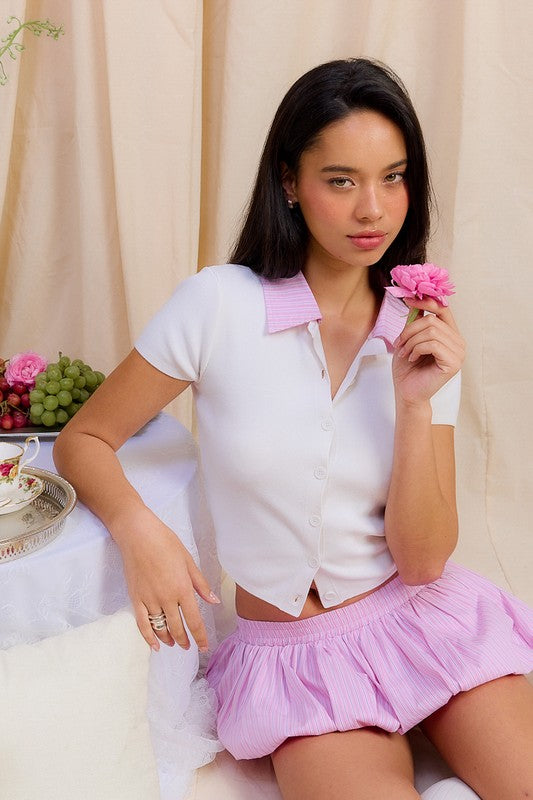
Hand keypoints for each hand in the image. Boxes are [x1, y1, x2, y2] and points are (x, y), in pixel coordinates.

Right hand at [114, 506, 219, 652]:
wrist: (138, 535)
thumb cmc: (166, 543)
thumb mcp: (188, 561)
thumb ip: (200, 584)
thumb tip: (214, 601)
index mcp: (183, 589)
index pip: (194, 621)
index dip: (200, 637)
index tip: (204, 647)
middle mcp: (166, 598)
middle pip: (177, 628)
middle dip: (185, 640)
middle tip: (189, 647)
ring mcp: (149, 600)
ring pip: (160, 628)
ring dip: (169, 639)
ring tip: (174, 644)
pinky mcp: (135, 598)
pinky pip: (142, 623)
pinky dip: (148, 637)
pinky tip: (155, 645)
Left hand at [392, 297, 464, 405]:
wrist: (407, 392)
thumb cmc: (408, 368)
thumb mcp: (409, 339)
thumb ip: (416, 321)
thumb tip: (415, 298)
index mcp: (450, 334)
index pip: (443, 309)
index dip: (426, 302)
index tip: (408, 299)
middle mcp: (458, 342)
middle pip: (433, 320)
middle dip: (410, 330)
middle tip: (399, 343)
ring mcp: (459, 353)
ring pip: (432, 331)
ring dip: (411, 341)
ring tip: (405, 352)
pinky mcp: (454, 363)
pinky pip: (433, 344)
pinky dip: (417, 349)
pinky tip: (413, 358)